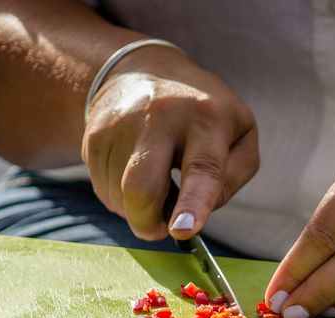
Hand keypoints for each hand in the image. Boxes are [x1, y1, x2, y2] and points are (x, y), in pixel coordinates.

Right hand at [82, 47, 258, 240]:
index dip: (193, 204)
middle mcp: (160, 117)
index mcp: (207, 119)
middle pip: (141, 189)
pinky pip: (103, 190)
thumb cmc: (203, 114)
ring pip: (119, 198)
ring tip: (153, 181)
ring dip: (136, 209)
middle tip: (159, 228)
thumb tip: (199, 212)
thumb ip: (232, 177)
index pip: (201, 168)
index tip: (183, 231)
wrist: (144, 69)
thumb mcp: (240, 135)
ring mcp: (120, 125)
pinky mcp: (93, 136)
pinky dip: (121, 197)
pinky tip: (133, 173)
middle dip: (147, 223)